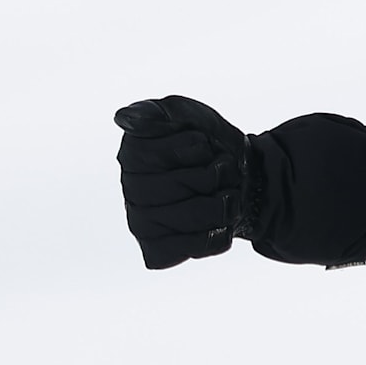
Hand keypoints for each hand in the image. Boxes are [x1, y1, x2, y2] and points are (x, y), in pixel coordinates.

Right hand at [114, 95, 249, 268]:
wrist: (241, 177)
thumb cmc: (208, 144)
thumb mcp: (188, 115)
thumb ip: (158, 112)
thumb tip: (124, 118)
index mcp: (133, 155)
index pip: (171, 153)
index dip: (198, 147)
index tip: (202, 144)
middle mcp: (130, 192)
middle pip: (183, 186)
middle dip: (214, 174)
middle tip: (218, 170)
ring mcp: (141, 225)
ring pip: (196, 216)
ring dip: (225, 201)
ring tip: (222, 193)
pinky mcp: (158, 252)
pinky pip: (198, 246)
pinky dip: (221, 232)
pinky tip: (218, 222)